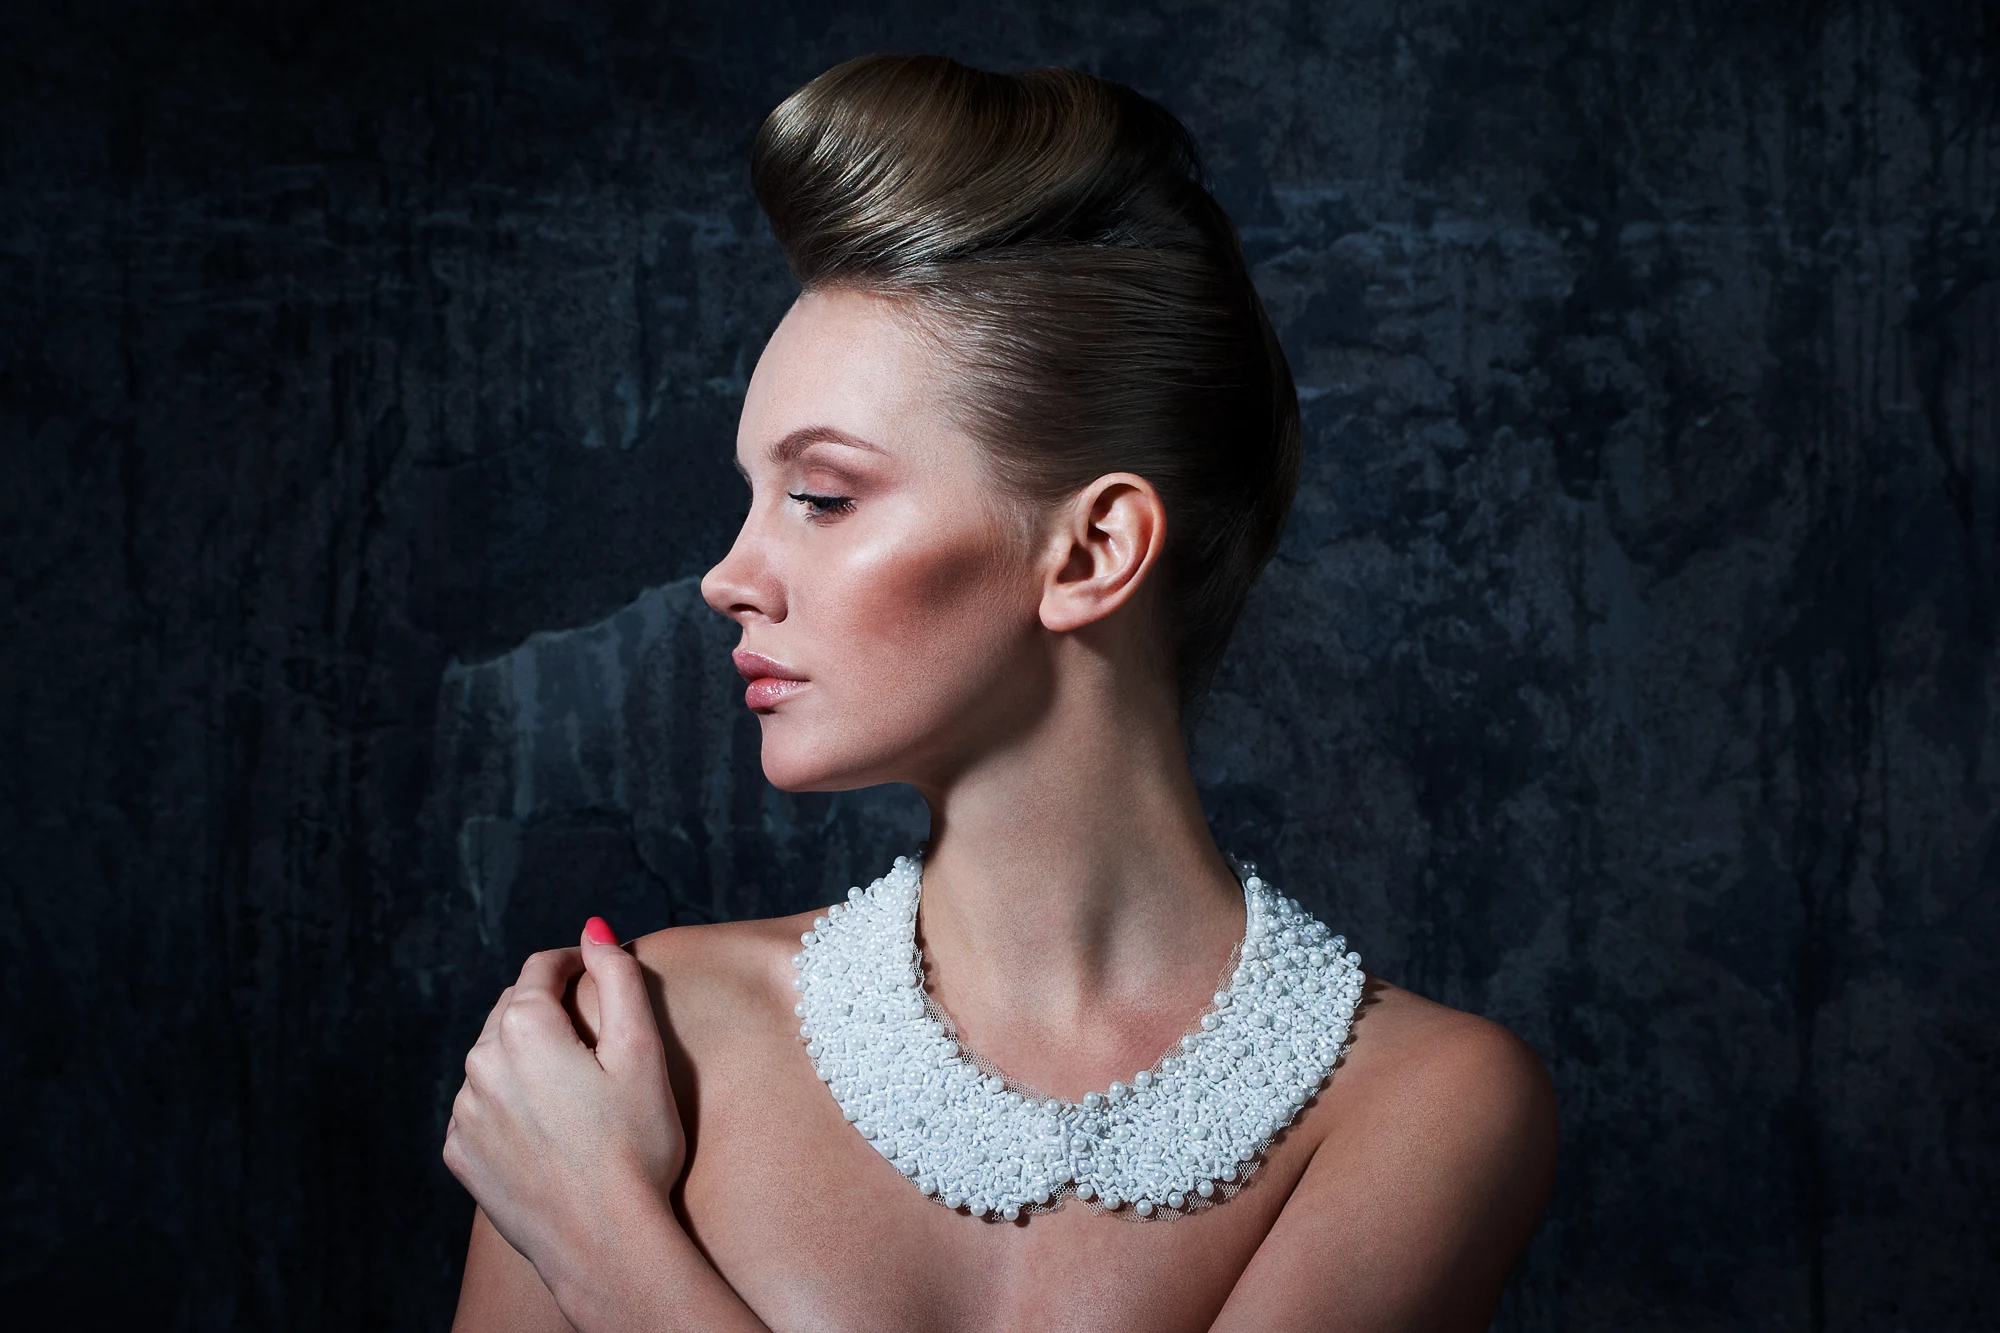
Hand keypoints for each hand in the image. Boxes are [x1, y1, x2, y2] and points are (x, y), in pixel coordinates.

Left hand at [444, 918, 686, 1305]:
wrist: (604, 1243)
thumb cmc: (636, 1146)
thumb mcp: (642, 1051)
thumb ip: (617, 978)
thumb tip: (592, 930)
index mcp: (523, 1027)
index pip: (541, 968)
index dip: (572, 963)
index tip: (594, 971)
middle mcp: (479, 1063)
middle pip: (513, 1010)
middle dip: (547, 1008)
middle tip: (592, 1032)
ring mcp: (464, 1112)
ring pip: (493, 1059)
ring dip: (525, 1056)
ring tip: (571, 1084)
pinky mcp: (460, 1155)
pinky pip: (481, 1108)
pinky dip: (507, 1103)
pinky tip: (545, 1126)